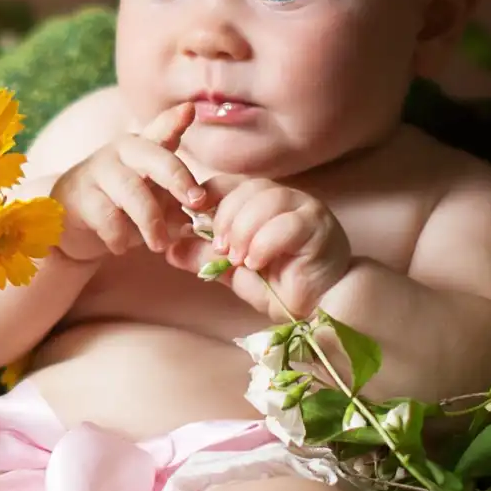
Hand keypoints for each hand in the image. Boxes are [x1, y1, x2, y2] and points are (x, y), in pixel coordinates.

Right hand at [51, 102, 209, 262]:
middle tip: (196, 204)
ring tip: (159, 245)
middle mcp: (123, 151)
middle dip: (178, 180)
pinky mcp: (80, 194)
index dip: (175, 120)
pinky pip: (107, 217)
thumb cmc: (122, 205)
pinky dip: (119, 237)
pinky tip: (120, 246)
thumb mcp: (154, 201)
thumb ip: (178, 207)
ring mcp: (99, 170)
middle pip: (155, 159)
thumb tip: (199, 223)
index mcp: (146, 148)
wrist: (71, 218)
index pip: (162, 129)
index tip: (190, 110)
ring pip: (133, 193)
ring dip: (151, 222)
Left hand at [168, 177, 350, 316]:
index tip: (192, 220)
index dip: (207, 196)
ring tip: (240, 260)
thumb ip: (204, 257)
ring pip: (266, 200)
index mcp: (263, 203)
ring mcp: (307, 209)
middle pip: (247, 188)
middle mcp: (287, 199)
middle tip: (221, 250)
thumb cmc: (282, 288)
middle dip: (226, 219)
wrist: (322, 308)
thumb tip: (169, 249)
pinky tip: (259, 264)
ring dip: (244, 232)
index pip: (229, 183)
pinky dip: (265, 244)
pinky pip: (287, 224)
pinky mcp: (321, 227)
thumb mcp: (233, 272)